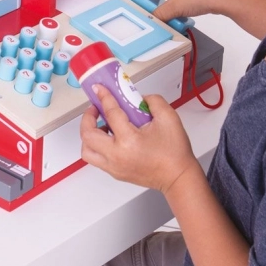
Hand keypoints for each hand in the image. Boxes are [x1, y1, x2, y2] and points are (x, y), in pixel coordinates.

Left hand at [80, 85, 198, 193]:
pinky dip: (96, 145)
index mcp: (129, 141)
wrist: (178, 176)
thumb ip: (153, 101)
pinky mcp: (115, 172)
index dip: (104, 97)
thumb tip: (139, 98)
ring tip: (100, 125)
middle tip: (96, 108)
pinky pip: (96, 158)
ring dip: (88, 135)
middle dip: (87, 117)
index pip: (110, 113)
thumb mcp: (168, 117)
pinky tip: (109, 136)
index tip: (100, 89)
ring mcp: (114, 167)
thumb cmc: (174, 152)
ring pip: (86, 150)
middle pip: (88, 135)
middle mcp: (117, 156)